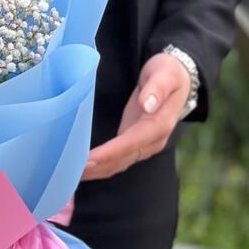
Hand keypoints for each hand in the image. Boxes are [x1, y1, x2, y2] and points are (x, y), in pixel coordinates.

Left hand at [81, 52, 190, 180]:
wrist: (179, 80)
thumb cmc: (169, 73)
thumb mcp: (165, 73)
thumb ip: (157, 88)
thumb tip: (147, 104)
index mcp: (159, 125)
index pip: (131, 142)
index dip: (110, 153)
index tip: (89, 159)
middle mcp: (153, 141)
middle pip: (122, 159)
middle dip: (97, 167)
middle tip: (70, 171)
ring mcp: (144, 145)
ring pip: (118, 164)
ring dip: (96, 171)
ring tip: (71, 175)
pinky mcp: (135, 144)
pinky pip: (117, 161)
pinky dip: (100, 167)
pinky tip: (83, 170)